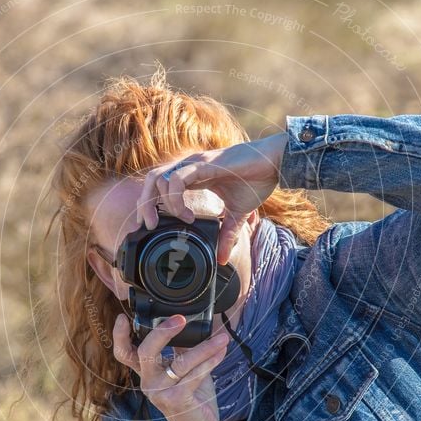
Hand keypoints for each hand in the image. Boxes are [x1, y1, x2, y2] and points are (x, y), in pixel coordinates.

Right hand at [112, 313, 228, 420]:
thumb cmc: (192, 396)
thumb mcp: (182, 370)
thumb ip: (180, 350)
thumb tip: (189, 325)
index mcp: (147, 372)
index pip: (124, 354)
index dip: (120, 336)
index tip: (123, 317)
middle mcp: (148, 382)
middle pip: (145, 352)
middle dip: (162, 332)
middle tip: (181, 319)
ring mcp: (160, 392)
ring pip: (180, 362)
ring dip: (204, 347)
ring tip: (221, 338)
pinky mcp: (176, 400)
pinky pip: (195, 375)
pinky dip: (211, 361)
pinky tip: (221, 352)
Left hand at [137, 131, 288, 264]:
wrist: (275, 162)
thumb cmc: (256, 180)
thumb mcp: (238, 214)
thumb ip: (227, 234)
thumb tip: (224, 259)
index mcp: (192, 176)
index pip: (159, 186)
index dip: (150, 205)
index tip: (152, 227)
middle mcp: (189, 167)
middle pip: (151, 181)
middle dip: (145, 206)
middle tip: (150, 227)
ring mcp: (194, 164)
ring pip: (158, 179)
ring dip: (161, 204)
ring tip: (175, 221)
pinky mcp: (203, 165)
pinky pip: (177, 180)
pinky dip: (176, 201)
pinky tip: (188, 215)